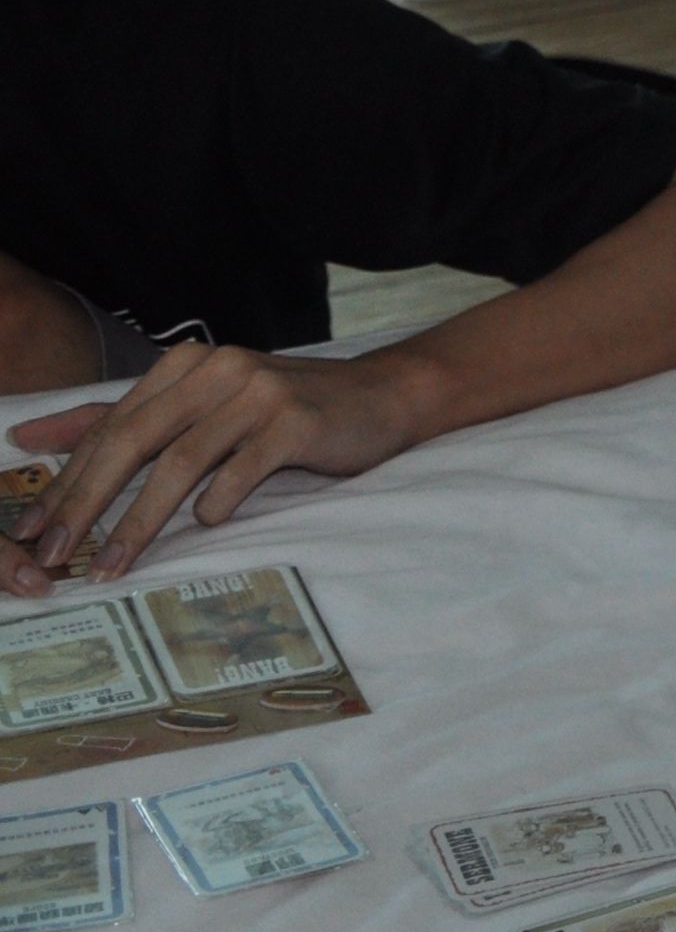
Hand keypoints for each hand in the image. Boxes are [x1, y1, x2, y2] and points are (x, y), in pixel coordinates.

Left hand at [5, 344, 430, 590]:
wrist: (383, 396)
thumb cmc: (286, 411)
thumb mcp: (202, 406)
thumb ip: (122, 418)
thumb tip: (28, 437)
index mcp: (188, 364)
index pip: (110, 426)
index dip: (65, 481)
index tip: (31, 533)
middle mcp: (218, 369)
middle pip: (134, 441)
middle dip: (85, 504)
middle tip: (53, 556)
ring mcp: (259, 392)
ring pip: (179, 461)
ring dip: (137, 522)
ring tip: (111, 566)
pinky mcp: (297, 420)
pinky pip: (240, 470)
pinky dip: (214, 503)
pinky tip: (204, 524)